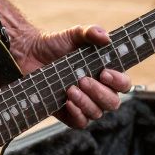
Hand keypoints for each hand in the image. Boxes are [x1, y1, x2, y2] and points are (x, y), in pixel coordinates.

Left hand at [13, 25, 132, 128]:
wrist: (30, 53)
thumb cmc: (56, 44)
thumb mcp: (74, 34)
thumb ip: (91, 32)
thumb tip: (105, 37)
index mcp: (105, 74)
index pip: (123, 84)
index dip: (119, 82)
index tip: (105, 73)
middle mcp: (98, 91)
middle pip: (112, 102)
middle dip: (99, 93)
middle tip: (83, 79)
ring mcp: (84, 103)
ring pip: (96, 113)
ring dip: (86, 102)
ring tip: (70, 89)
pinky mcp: (68, 113)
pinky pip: (80, 122)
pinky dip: (77, 114)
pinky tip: (67, 102)